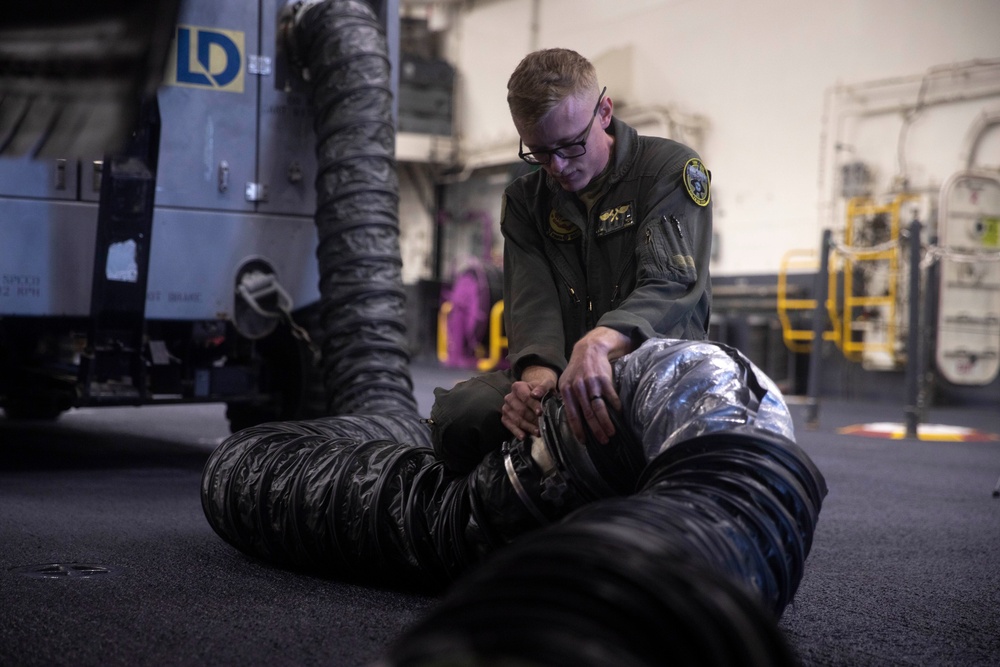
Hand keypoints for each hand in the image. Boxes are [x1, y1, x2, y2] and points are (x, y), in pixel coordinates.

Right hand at [501, 366, 556, 440]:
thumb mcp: (547, 384)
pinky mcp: (505, 418)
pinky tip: (524, 437)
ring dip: (528, 427)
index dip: (533, 405)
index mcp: (518, 387)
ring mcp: (506, 408)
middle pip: (521, 410)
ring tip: (538, 432)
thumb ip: (543, 387)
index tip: (540, 412)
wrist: (536, 394)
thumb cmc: (542, 390)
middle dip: (533, 419)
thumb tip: (535, 394)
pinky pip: (509, 426)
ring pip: (516, 419)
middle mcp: (509, 397)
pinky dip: (517, 432)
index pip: (525, 397)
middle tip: (542, 425)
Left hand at [558, 327, 629, 443]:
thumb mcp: (565, 381)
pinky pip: (610, 397)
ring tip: (612, 432)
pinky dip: (615, 407)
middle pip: (587, 414)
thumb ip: (566, 399)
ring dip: (606, 423)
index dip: (578, 429)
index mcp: (566, 390)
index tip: (584, 441)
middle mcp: (578, 388)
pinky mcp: (604, 379)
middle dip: (596, 430)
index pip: (572, 414)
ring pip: (599, 408)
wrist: (589, 349)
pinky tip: (619, 415)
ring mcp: (591, 383)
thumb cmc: (577, 370)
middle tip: (603, 441)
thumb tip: (569, 419)